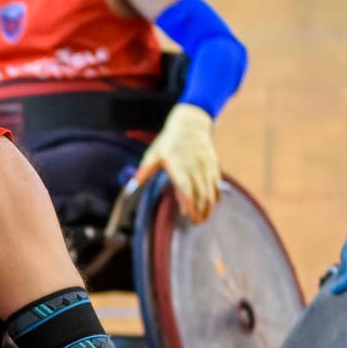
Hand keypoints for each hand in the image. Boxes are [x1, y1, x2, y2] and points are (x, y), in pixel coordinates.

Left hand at [134, 103, 220, 223]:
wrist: (191, 124)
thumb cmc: (169, 142)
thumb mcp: (153, 154)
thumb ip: (144, 172)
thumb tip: (130, 188)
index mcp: (179, 165)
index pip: (186, 188)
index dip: (188, 203)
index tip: (186, 215)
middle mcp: (194, 166)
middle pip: (200, 194)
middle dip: (199, 210)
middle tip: (195, 223)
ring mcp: (206, 166)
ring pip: (210, 191)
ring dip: (208, 207)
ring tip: (203, 219)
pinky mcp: (214, 165)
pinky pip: (217, 184)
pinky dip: (215, 197)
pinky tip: (211, 206)